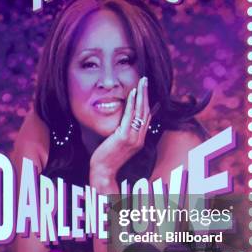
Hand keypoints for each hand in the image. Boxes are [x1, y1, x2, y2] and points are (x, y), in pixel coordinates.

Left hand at [89, 77, 156, 191]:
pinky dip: (132, 104)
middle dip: (146, 94)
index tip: (148, 90)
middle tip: (146, 79)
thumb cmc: (107, 158)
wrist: (103, 171)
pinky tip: (133, 93)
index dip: (148, 102)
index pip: (147, 117)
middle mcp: (139, 138)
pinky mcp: (124, 137)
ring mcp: (134, 138)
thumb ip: (123, 133)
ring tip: (142, 81)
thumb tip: (122, 123)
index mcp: (139, 140)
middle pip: (146, 111)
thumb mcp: (118, 144)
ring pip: (141, 112)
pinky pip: (130, 117)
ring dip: (142, 95)